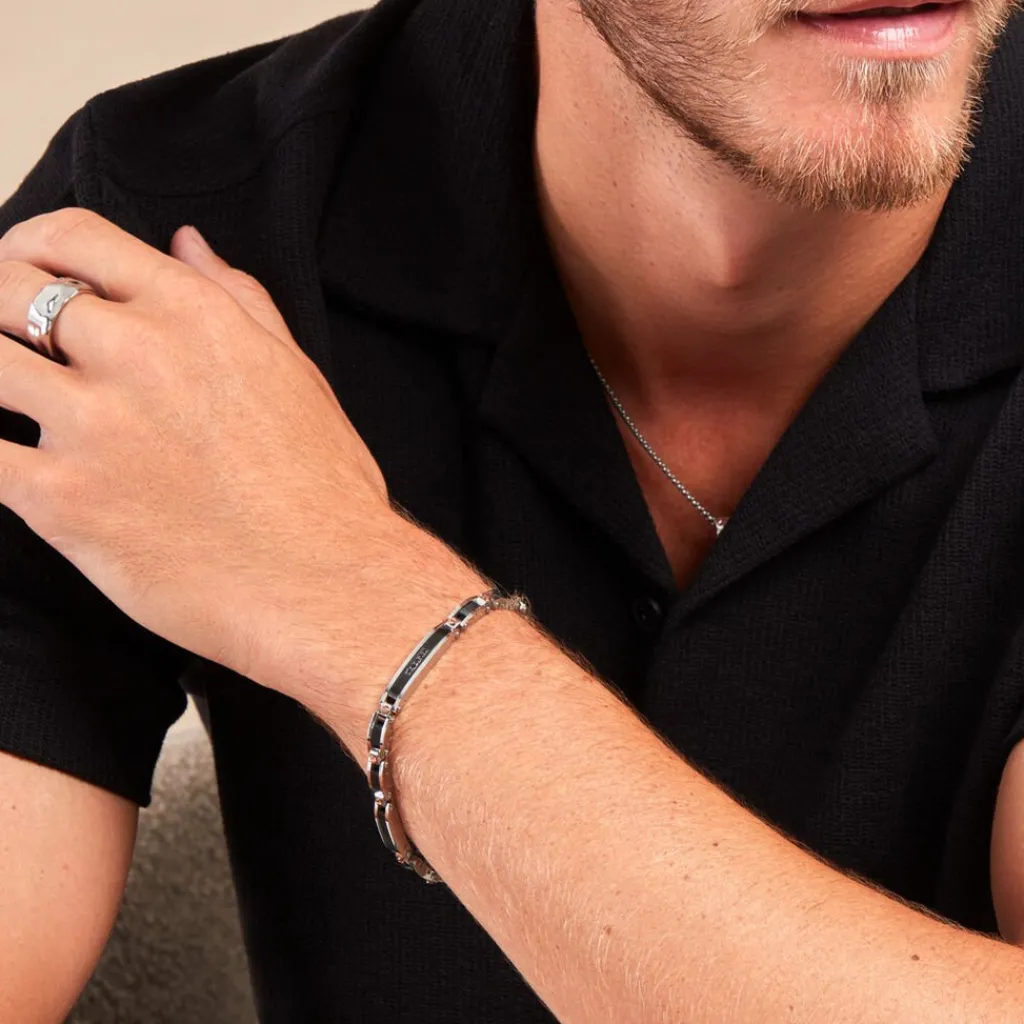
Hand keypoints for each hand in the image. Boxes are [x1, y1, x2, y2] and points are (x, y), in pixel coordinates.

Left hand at [0, 208, 392, 688]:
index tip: (22, 267)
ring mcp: (92, 426)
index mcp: (194, 315)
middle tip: (2, 336)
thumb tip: (189, 244)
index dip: (30, 243)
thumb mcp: (296, 372)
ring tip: (7, 399)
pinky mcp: (62, 502)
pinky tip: (4, 459)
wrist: (327, 584)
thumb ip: (237, 298)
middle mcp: (137, 354)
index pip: (76, 238)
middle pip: (5, 289)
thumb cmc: (323, 488)